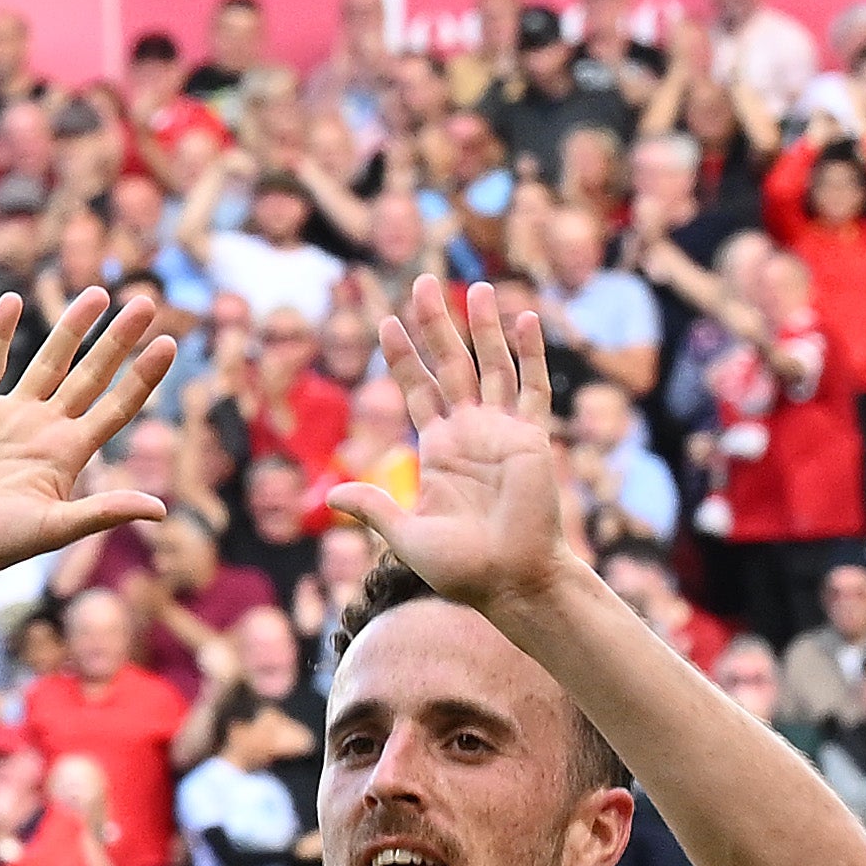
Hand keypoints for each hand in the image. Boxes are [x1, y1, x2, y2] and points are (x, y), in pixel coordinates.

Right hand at [0, 286, 177, 588]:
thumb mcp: (52, 528)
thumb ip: (103, 513)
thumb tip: (161, 510)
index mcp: (67, 455)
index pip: (116, 407)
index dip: (142, 377)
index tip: (168, 343)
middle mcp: (43, 429)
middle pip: (90, 375)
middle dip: (117, 340)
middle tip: (145, 302)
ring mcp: (6, 415)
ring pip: (48, 359)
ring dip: (72, 326)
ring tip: (98, 293)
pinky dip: (0, 331)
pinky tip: (14, 301)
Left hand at [333, 279, 576, 620]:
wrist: (512, 583)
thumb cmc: (462, 570)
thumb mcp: (407, 537)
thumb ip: (375, 509)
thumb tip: (332, 497)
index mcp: (438, 450)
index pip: (416, 389)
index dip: (402, 356)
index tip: (385, 321)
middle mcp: (470, 432)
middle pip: (450, 364)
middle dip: (437, 325)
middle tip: (424, 282)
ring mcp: (502, 432)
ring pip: (492, 366)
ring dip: (484, 328)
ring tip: (475, 288)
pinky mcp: (531, 439)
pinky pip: (532, 388)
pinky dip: (530, 354)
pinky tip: (525, 318)